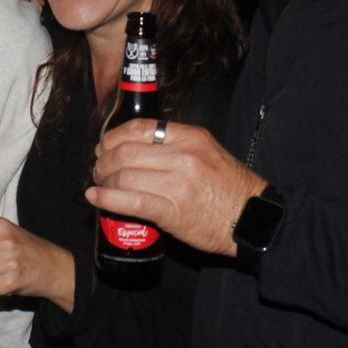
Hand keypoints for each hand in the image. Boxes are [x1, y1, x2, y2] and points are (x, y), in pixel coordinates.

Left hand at [86, 118, 263, 257]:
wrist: (251, 219)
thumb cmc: (229, 187)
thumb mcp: (207, 151)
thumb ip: (176, 144)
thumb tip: (136, 146)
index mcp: (190, 137)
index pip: (139, 128)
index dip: (113, 136)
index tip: (105, 146)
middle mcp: (183, 156)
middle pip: (125, 152)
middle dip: (103, 160)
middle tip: (99, 168)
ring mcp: (177, 184)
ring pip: (123, 176)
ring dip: (103, 181)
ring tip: (100, 185)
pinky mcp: (171, 212)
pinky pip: (130, 201)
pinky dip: (106, 199)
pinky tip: (96, 198)